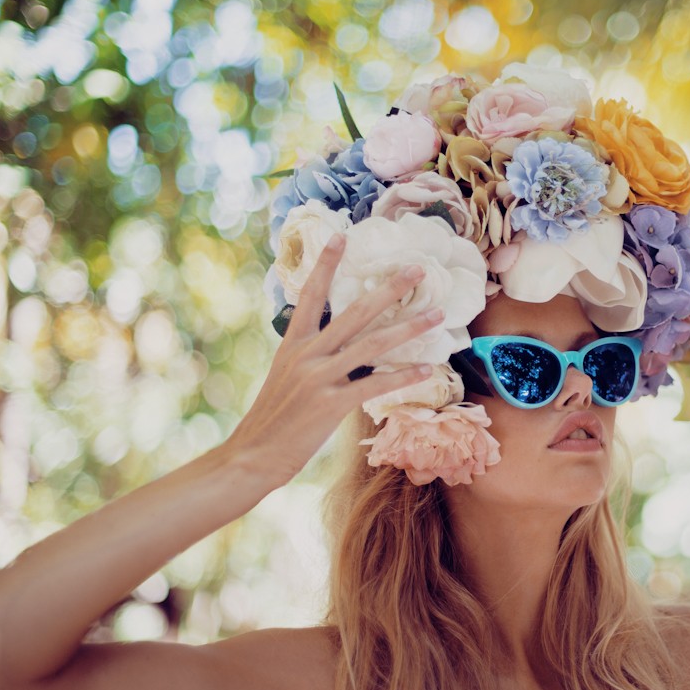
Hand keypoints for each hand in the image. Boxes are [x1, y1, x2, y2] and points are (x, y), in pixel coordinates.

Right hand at [224, 232, 442, 486]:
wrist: (253, 454)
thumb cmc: (274, 418)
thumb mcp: (286, 377)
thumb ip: (313, 357)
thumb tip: (345, 348)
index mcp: (293, 344)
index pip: (310, 295)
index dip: (326, 265)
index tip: (342, 236)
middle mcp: (306, 355)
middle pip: (354, 312)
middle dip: (389, 289)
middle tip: (418, 269)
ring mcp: (319, 379)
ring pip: (372, 345)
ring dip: (408, 328)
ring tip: (436, 315)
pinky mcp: (330, 405)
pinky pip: (374, 385)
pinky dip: (402, 376)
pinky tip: (426, 369)